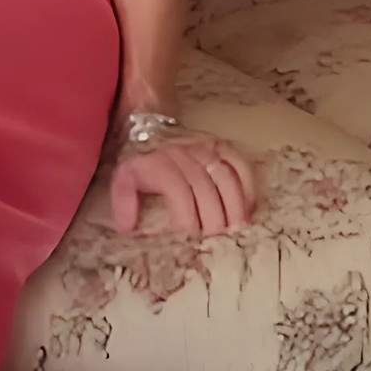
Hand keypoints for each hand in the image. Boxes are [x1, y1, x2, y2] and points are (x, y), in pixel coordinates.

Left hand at [97, 126, 256, 236]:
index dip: (188, 218)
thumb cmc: (141, 161)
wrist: (153, 126)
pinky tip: (247, 211)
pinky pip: (242, 166)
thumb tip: (126, 227)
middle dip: (214, 220)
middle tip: (218, 244)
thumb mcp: (123, 177)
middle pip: (206, 189)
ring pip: (227, 178)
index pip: (178, 192)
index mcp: (159, 163)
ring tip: (237, 232)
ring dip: (234, 208)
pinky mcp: (224, 145)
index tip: (192, 242)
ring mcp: (208, 147)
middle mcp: (185, 153)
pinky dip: (248, 189)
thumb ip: (123, 200)